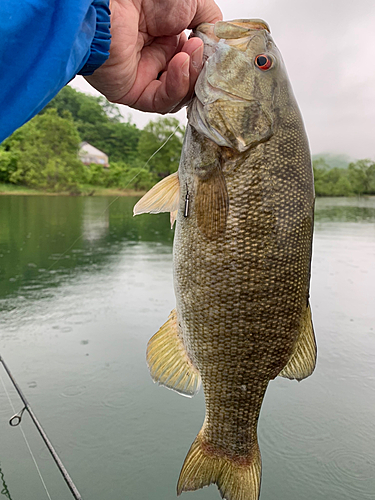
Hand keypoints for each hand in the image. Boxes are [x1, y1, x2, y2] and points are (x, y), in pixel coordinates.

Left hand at [85, 0, 221, 112]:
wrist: (114, 0)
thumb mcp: (193, 3)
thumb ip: (211, 26)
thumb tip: (220, 48)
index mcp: (168, 38)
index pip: (195, 63)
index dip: (209, 63)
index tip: (220, 56)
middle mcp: (155, 57)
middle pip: (189, 82)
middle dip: (201, 70)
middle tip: (206, 52)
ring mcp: (144, 76)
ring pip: (177, 95)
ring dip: (190, 77)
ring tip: (191, 52)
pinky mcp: (132, 92)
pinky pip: (160, 101)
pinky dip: (176, 87)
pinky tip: (181, 63)